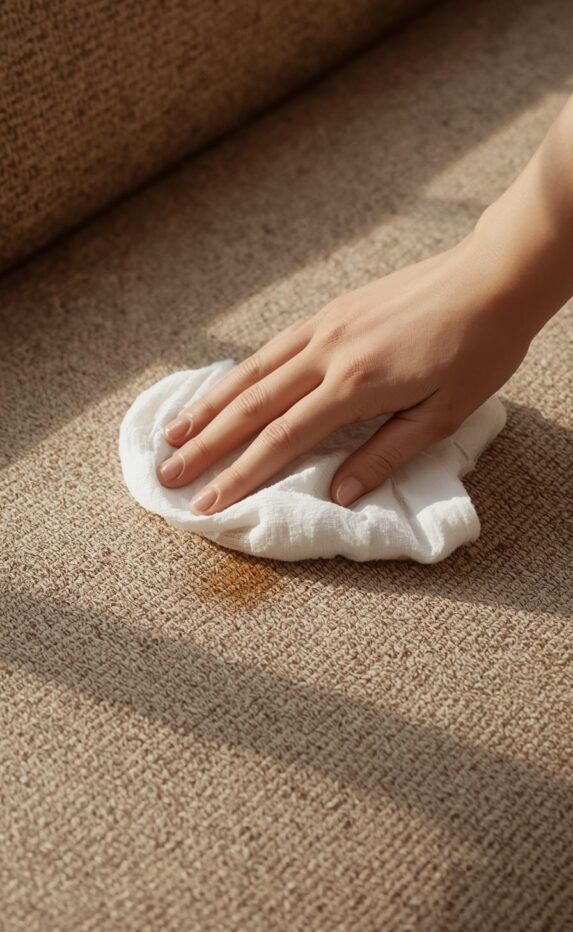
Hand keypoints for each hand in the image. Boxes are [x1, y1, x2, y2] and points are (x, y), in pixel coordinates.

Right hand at [156, 231, 531, 513]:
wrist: (493, 276)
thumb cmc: (479, 348)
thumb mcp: (443, 414)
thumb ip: (386, 454)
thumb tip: (339, 494)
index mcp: (357, 385)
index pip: (283, 440)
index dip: (241, 475)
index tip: (208, 504)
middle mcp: (329, 353)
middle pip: (252, 406)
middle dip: (206, 445)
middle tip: (167, 475)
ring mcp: (325, 327)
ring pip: (252, 372)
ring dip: (209, 405)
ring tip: (174, 433)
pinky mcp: (331, 312)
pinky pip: (272, 348)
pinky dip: (240, 373)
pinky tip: (223, 389)